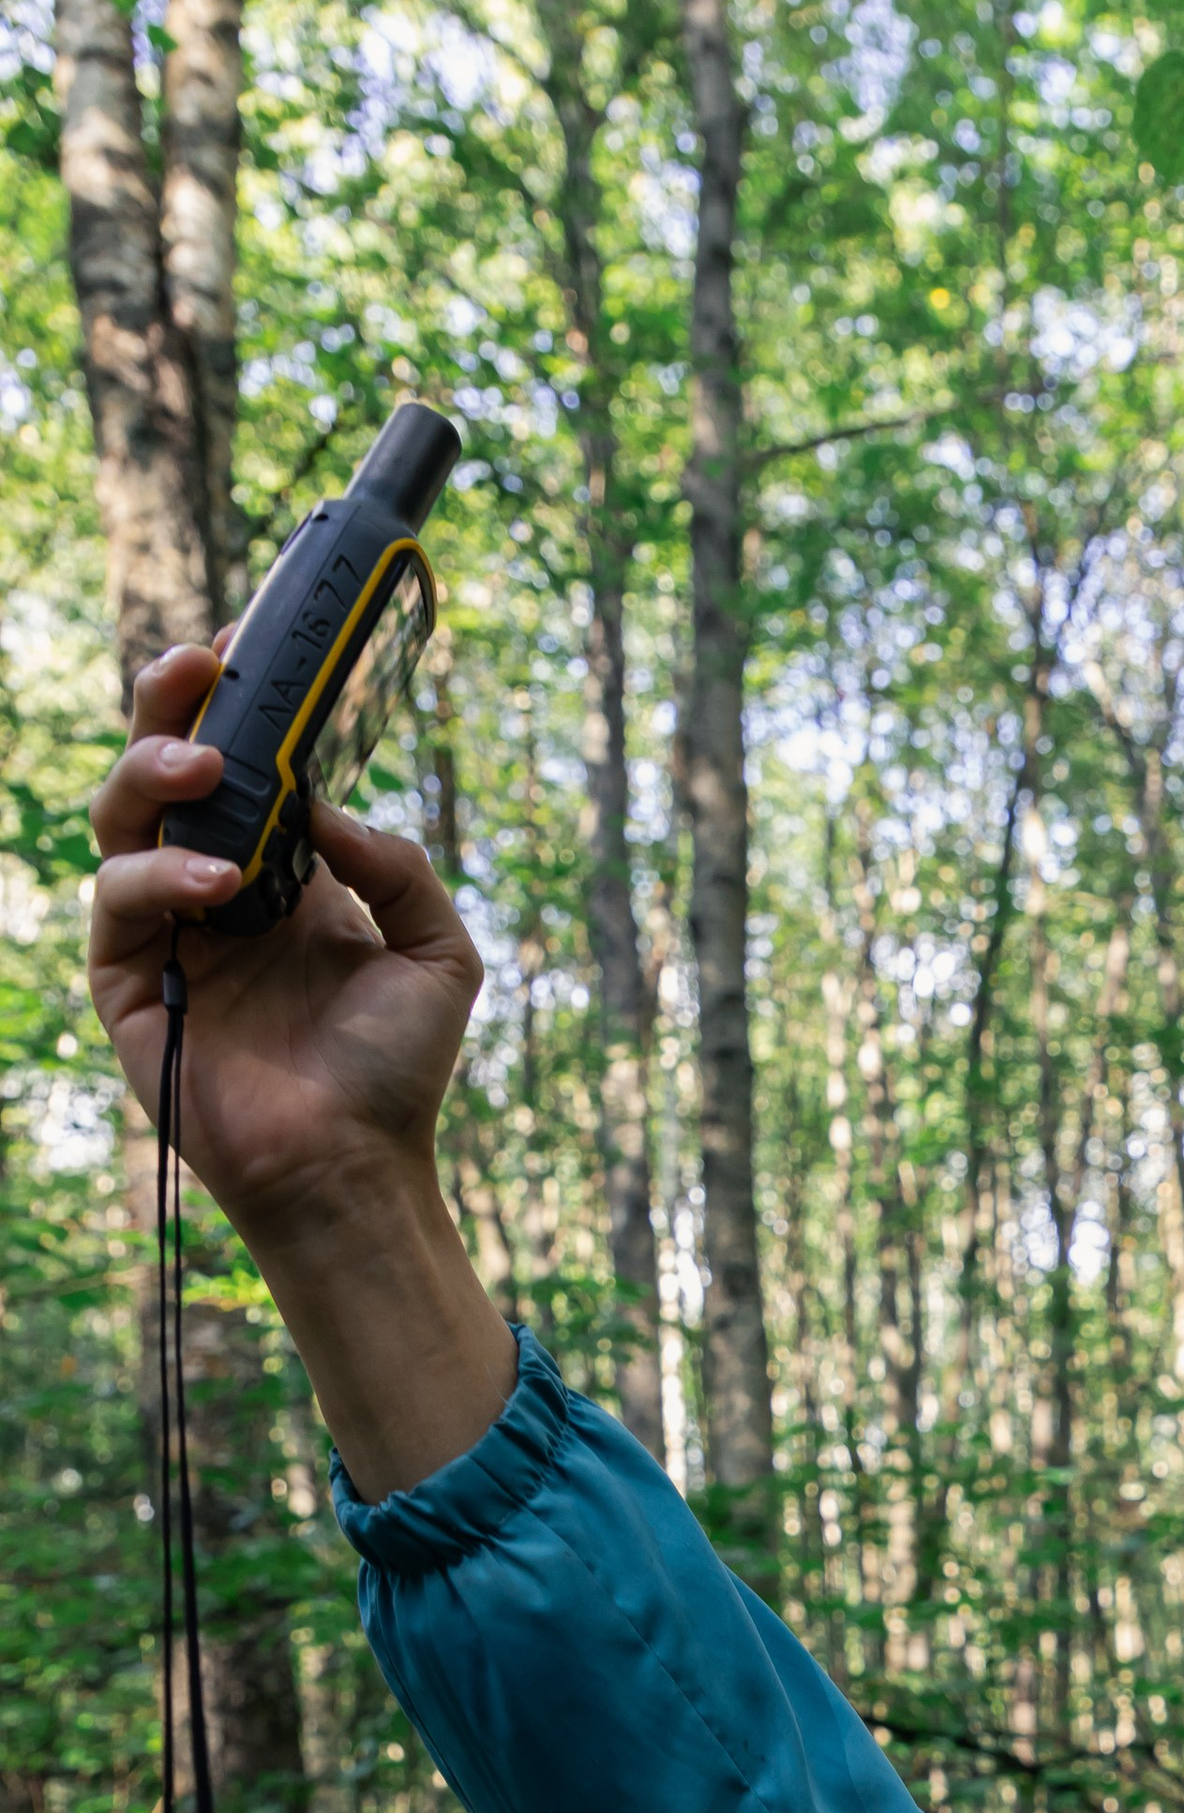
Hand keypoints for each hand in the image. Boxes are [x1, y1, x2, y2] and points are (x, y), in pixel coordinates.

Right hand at [86, 642, 517, 1499]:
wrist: (357, 1166)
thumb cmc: (396, 1069)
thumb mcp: (437, 951)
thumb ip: (395, 865)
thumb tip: (327, 804)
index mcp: (282, 874)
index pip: (242, 767)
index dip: (234, 704)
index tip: (251, 646)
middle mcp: (214, 892)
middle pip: (163, 772)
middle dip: (168, 706)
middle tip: (199, 669)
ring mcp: (163, 935)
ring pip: (120, 822)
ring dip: (154, 776)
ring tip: (209, 770)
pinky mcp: (128, 985)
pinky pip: (116, 904)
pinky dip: (159, 878)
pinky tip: (216, 884)